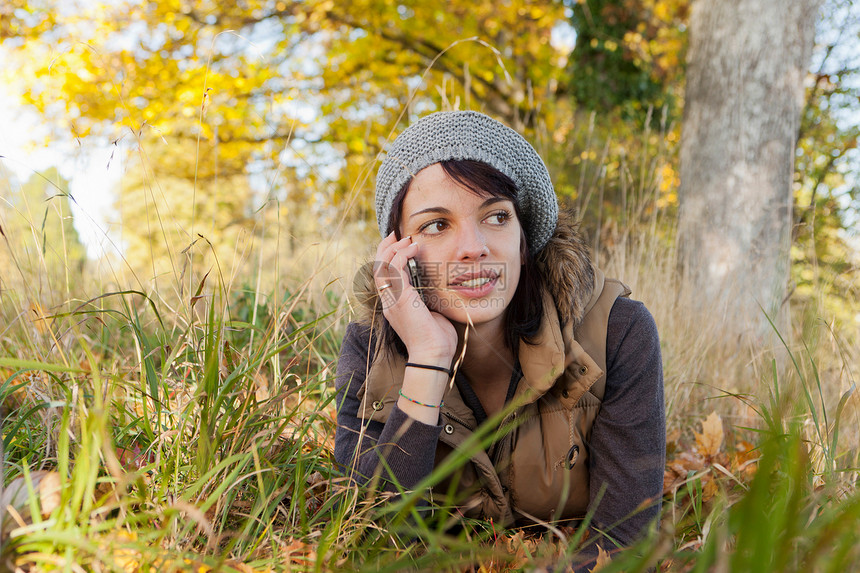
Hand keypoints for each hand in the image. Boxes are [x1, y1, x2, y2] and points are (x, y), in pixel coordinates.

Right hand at [374, 232, 457, 362]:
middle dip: (386, 248)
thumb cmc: (436, 339)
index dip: (388, 257)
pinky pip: (395, 268)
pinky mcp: (399, 297)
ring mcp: (391, 299)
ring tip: (407, 239)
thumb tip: (435, 288)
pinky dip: (403, 255)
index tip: (400, 244)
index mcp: (393, 305)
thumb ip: (427, 299)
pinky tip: (414, 249)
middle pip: (378, 266)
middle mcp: (388, 301)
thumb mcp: (430, 313)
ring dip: (395, 248)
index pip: (383, 276)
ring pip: (383, 265)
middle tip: (397, 235)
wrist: (433, 354)